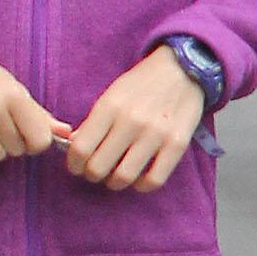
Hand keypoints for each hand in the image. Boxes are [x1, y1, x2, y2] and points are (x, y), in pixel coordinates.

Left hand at [66, 46, 203, 191]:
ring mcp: (156, 134)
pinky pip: (154, 179)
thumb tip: (76, 149)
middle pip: (98, 167)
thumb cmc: (142, 83)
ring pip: (123, 177)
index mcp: (110, 106)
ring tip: (115, 177)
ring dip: (113, 182)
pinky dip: (141, 185)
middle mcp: (132, 121)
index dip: (73, 163)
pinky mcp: (177, 144)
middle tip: (95, 171)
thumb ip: (93, 122)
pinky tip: (139, 179)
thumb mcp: (111, 94)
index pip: (80, 148)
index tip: (77, 165)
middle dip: (91, 174)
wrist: (183, 69)